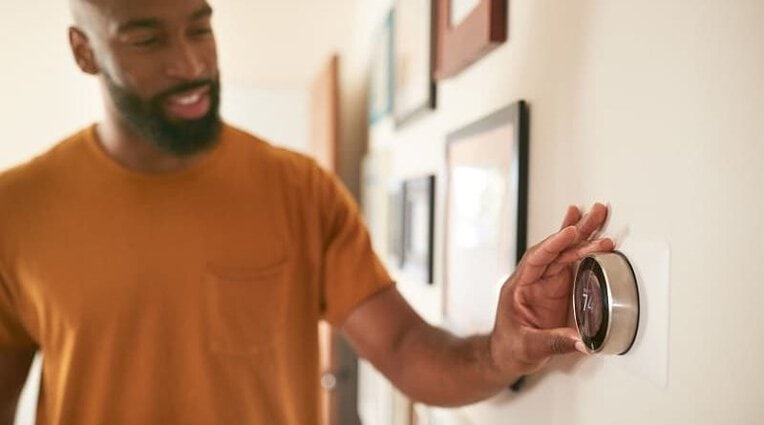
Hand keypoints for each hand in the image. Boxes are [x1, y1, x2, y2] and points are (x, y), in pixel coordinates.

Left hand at [489, 203, 613, 377]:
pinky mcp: (557, 289)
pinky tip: (592, 235)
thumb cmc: (509, 348)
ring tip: (599, 215)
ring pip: (565, 252)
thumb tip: (582, 341)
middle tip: (595, 213)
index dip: (554, 244)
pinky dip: (583, 249)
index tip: (570, 232)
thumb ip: (554, 342)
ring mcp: (546, 282)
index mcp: (519, 286)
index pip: (537, 258)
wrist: (507, 356)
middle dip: (575, 230)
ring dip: (583, 235)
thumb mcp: (529, 347)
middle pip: (555, 249)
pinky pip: (571, 263)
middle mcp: (532, 279)